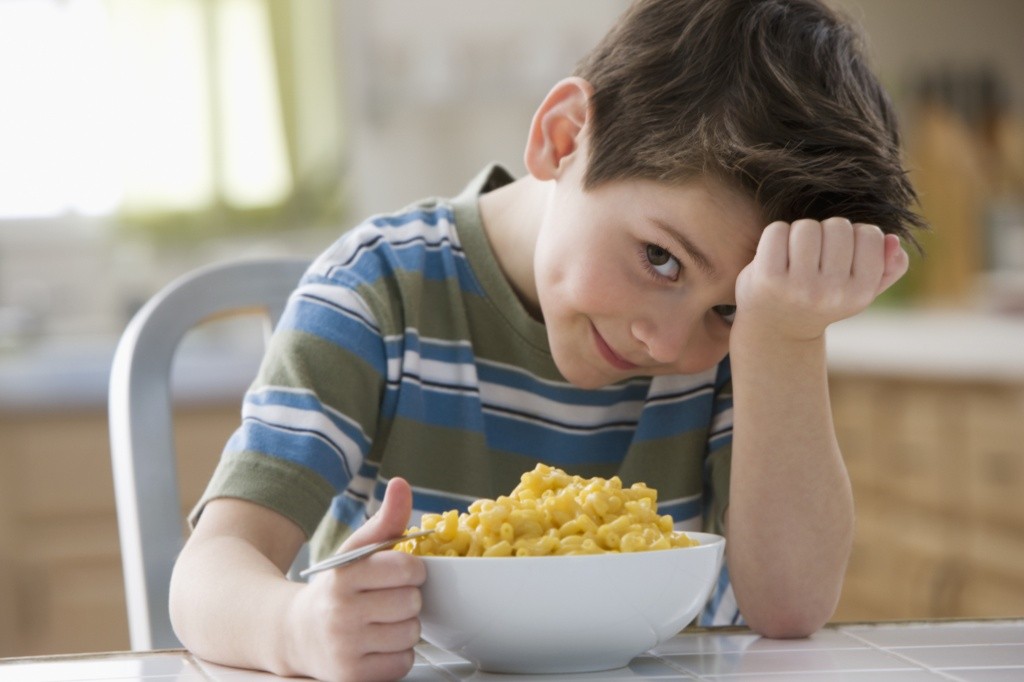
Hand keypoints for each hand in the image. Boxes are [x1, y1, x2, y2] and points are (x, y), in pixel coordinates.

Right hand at [289, 478, 425, 681]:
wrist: (294, 632)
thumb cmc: (335, 588)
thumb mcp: (355, 550)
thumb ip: (385, 520)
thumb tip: (403, 484)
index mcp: (343, 575)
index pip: (407, 568)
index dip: (412, 569)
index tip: (402, 572)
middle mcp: (341, 612)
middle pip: (412, 603)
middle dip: (408, 598)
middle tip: (388, 598)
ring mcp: (345, 648)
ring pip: (411, 634)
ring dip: (404, 627)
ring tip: (381, 620)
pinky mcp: (351, 676)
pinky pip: (402, 662)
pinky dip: (396, 654)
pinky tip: (377, 643)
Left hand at [734, 217, 907, 341]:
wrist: (775, 329)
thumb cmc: (820, 301)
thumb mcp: (858, 292)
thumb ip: (886, 269)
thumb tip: (892, 240)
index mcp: (860, 293)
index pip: (870, 234)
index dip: (854, 235)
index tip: (840, 254)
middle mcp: (832, 292)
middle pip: (838, 226)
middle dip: (826, 233)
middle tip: (815, 257)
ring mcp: (798, 286)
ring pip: (807, 226)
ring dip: (799, 234)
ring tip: (796, 256)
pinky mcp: (768, 278)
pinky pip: (776, 230)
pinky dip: (775, 235)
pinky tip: (775, 256)